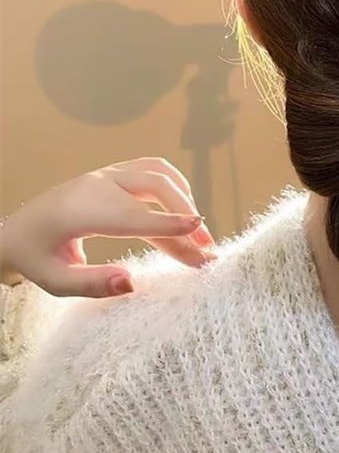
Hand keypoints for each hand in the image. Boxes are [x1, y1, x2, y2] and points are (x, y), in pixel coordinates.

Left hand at [0, 158, 215, 298]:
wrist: (19, 229)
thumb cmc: (38, 258)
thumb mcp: (55, 282)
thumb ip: (92, 285)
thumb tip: (132, 283)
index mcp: (78, 211)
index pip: (132, 215)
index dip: (167, 222)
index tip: (197, 229)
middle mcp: (96, 185)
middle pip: (154, 189)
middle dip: (185, 216)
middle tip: (205, 248)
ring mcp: (106, 174)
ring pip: (158, 174)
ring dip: (184, 198)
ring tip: (198, 230)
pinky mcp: (114, 173)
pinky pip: (153, 168)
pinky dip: (175, 184)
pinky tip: (184, 207)